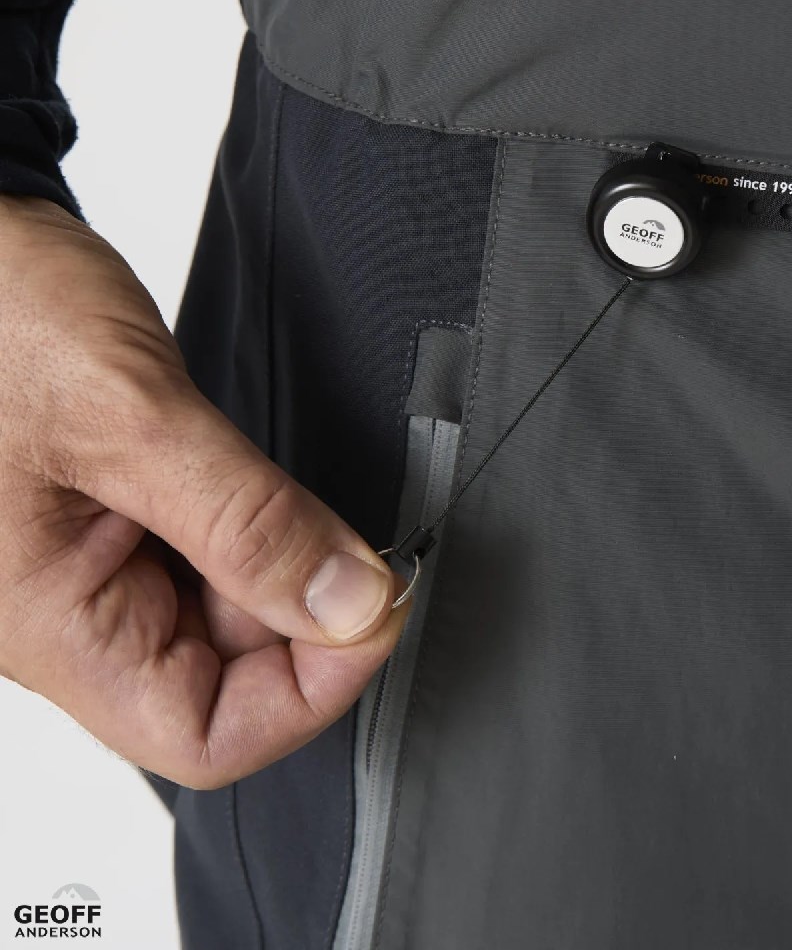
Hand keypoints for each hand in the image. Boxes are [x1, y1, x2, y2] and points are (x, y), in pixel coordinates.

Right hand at [0, 196, 406, 787]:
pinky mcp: (131, 532)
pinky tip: (280, 496)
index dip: (311, 692)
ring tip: (311, 506)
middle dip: (313, 617)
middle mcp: (78, 617)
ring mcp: (105, 576)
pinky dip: (270, 538)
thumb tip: (352, 603)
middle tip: (366, 547)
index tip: (377, 612)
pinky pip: (221, 566)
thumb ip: (248, 521)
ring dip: (295, 572)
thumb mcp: (131, 417)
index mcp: (52, 624)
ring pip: (237, 621)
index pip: (203, 735)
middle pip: (233, 679)